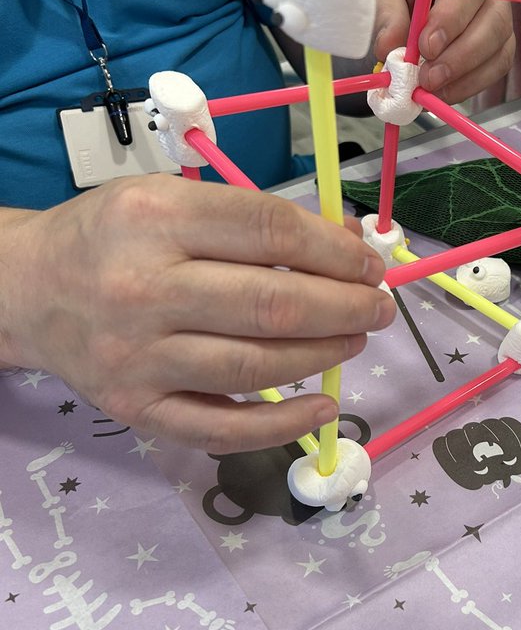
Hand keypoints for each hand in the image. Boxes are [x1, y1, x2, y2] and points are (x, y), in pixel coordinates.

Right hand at [0, 175, 394, 451]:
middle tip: (377, 308)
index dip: (336, 251)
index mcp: (154, 218)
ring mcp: (137, 356)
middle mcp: (142, 288)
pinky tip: (322, 408)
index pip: (271, 232)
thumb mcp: (170, 200)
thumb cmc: (111, 237)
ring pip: (256, 367)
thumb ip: (253, 218)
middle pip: (273, 304)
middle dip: (346, 309)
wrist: (27, 290)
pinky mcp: (135, 409)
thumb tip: (348, 241)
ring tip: (354, 341)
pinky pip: (221, 429)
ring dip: (324, 356)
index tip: (368, 264)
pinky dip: (282, 427)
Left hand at [372, 0, 514, 102]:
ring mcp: (497, 14)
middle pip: (495, 20)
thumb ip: (384, 13)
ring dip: (466, 76)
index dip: (452, 17)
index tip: (426, 46)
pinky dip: (469, 86)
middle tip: (428, 78)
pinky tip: (442, 94)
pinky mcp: (497, 44)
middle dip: (462, 55)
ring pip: (500, 48)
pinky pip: (495, 68)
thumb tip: (389, 47)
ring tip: (430, 90)